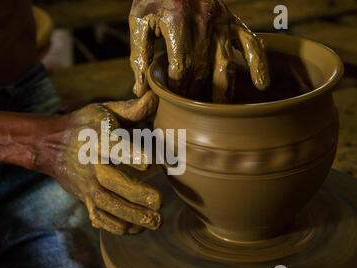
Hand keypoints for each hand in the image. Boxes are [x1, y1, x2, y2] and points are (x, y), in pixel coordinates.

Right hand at [34, 91, 162, 234]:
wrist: (50, 145)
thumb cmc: (84, 125)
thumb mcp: (103, 110)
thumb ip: (129, 108)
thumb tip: (154, 97)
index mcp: (97, 139)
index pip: (113, 146)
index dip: (130, 154)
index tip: (149, 163)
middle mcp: (91, 165)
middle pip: (111, 183)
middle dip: (135, 194)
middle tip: (159, 201)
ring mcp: (86, 185)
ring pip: (107, 205)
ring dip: (131, 215)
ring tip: (155, 221)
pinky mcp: (85, 198)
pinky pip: (99, 216)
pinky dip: (116, 226)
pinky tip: (136, 228)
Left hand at [129, 0, 269, 102]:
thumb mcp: (139, 21)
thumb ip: (139, 54)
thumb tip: (141, 90)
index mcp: (177, 21)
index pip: (180, 66)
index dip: (176, 88)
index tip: (171, 102)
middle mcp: (204, 22)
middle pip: (202, 70)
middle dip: (195, 94)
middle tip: (189, 112)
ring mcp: (222, 22)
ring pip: (226, 65)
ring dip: (223, 91)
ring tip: (219, 113)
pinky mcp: (234, 21)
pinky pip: (252, 44)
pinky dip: (259, 64)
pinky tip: (262, 85)